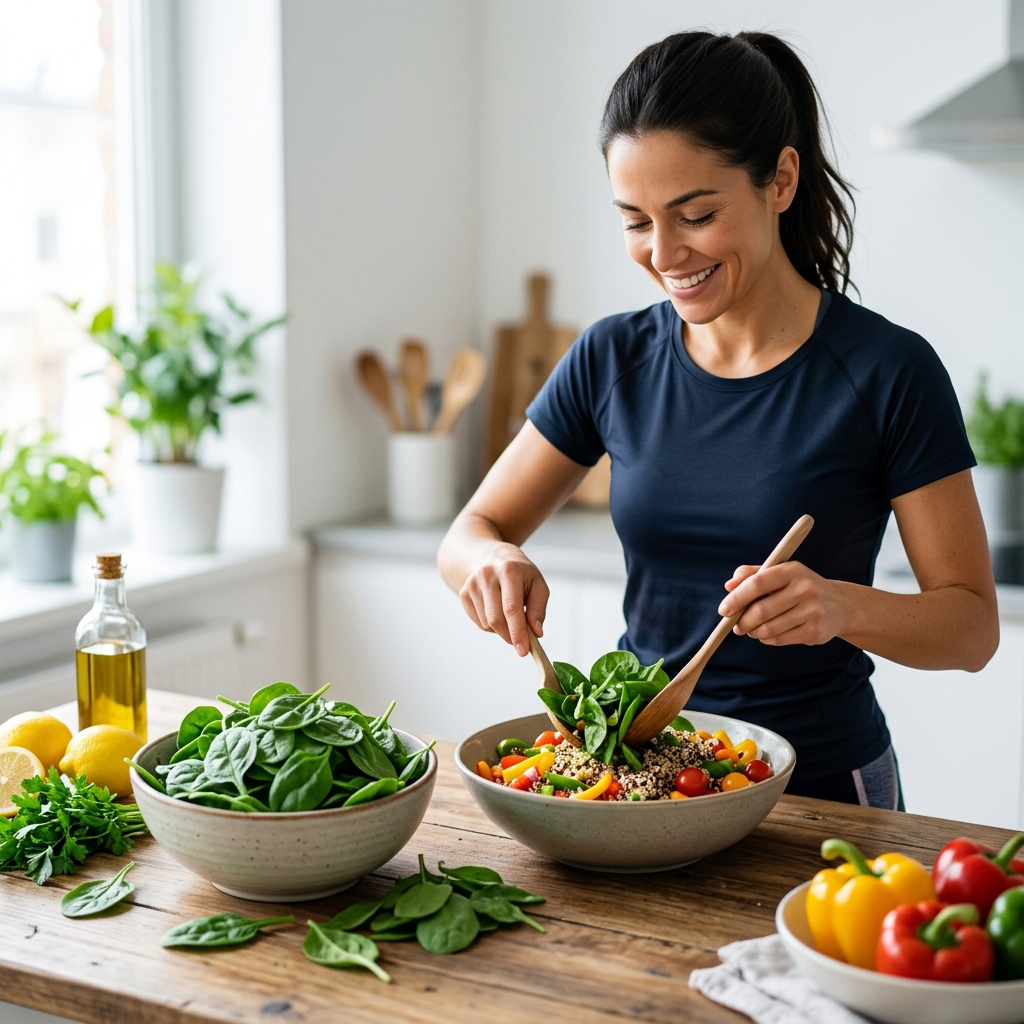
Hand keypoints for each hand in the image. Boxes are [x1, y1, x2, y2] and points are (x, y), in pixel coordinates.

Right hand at [458, 543, 549, 655]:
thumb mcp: (537, 584)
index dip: (517, 632)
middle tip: (521, 642)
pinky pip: (478, 622)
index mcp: (509, 571)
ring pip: (486, 623)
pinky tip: (497, 611)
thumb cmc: (520, 573)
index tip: (523, 651)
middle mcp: (487, 575)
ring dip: (501, 629)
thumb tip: (536, 632)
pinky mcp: (464, 593)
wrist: (492, 555)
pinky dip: (490, 625)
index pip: (511, 608)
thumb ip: (538, 608)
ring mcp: (472, 584)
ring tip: (509, 615)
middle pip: (495, 619)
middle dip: (509, 636)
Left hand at [718, 561, 849, 646]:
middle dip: (742, 621)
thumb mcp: (780, 573)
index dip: (737, 597)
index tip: (723, 610)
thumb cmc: (800, 587)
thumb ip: (752, 574)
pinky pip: (779, 639)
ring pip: (769, 628)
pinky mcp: (815, 631)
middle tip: (736, 625)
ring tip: (751, 629)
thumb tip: (729, 585)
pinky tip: (767, 633)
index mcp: (792, 570)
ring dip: (753, 632)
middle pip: (761, 610)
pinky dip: (766, 639)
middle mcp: (804, 589)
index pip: (758, 583)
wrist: (840, 605)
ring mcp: (812, 611)